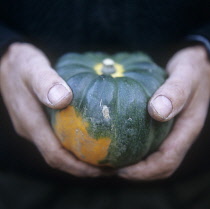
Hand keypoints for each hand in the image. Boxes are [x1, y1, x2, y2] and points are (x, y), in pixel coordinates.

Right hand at [0, 43, 100, 176]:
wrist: (8, 63)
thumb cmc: (22, 63)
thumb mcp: (33, 67)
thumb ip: (46, 82)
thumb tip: (63, 99)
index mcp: (31, 123)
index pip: (55, 155)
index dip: (78, 166)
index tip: (102, 170)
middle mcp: (32, 130)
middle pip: (59, 159)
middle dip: (83, 168)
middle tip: (110, 169)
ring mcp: (35, 127)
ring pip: (59, 152)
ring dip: (80, 160)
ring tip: (104, 160)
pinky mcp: (40, 121)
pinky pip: (59, 140)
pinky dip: (75, 146)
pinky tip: (90, 141)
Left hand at [118, 46, 209, 179]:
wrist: (198, 65)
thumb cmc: (193, 69)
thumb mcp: (186, 75)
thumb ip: (176, 92)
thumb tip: (157, 112)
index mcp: (186, 129)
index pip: (167, 161)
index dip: (144, 171)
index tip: (120, 171)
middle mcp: (178, 134)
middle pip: (159, 165)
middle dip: (136, 172)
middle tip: (110, 169)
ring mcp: (171, 130)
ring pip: (153, 155)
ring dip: (134, 162)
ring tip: (111, 159)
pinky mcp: (163, 123)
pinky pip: (149, 141)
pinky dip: (133, 147)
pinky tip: (118, 139)